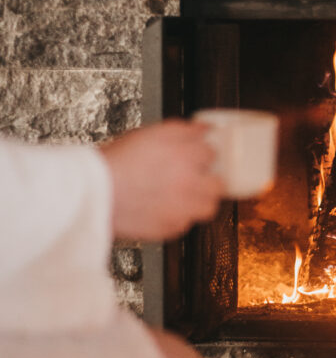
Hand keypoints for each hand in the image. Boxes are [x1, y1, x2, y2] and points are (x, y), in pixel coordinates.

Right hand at [99, 120, 223, 240]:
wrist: (93, 193)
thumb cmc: (116, 163)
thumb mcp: (150, 133)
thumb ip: (183, 129)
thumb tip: (205, 128)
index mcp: (186, 156)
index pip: (212, 153)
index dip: (203, 154)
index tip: (197, 156)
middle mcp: (189, 184)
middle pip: (219, 185)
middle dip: (210, 180)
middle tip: (196, 178)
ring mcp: (182, 209)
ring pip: (207, 208)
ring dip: (199, 201)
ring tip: (181, 196)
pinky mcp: (170, 229)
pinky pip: (185, 224)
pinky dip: (177, 216)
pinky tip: (162, 207)